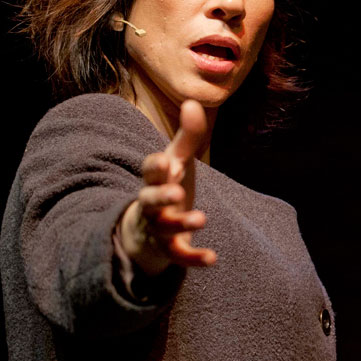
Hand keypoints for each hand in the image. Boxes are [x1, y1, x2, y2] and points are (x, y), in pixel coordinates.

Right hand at [118, 100, 215, 276]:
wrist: (147, 228)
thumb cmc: (168, 185)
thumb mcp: (179, 160)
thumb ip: (188, 136)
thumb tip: (192, 102)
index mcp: (155, 178)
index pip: (150, 169)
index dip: (157, 166)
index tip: (168, 160)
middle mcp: (152, 203)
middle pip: (150, 199)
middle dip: (161, 195)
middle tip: (176, 191)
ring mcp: (158, 227)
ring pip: (164, 227)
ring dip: (181, 223)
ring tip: (201, 219)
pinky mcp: (169, 249)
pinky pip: (178, 255)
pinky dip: (193, 258)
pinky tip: (212, 259)